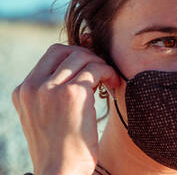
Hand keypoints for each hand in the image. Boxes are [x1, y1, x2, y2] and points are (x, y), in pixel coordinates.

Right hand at [12, 44, 119, 174]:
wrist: (60, 173)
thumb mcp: (46, 115)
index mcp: (24, 90)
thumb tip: (77, 65)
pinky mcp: (73, 94)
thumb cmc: (59, 146)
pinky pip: (96, 70)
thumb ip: (53, 90)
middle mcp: (34, 86)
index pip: (52, 54)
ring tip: (109, 79)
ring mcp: (51, 89)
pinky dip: (108, 72)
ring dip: (101, 64)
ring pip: (83, 57)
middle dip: (88, 56)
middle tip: (101, 70)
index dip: (75, 53)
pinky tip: (114, 84)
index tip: (90, 64)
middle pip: (67, 51)